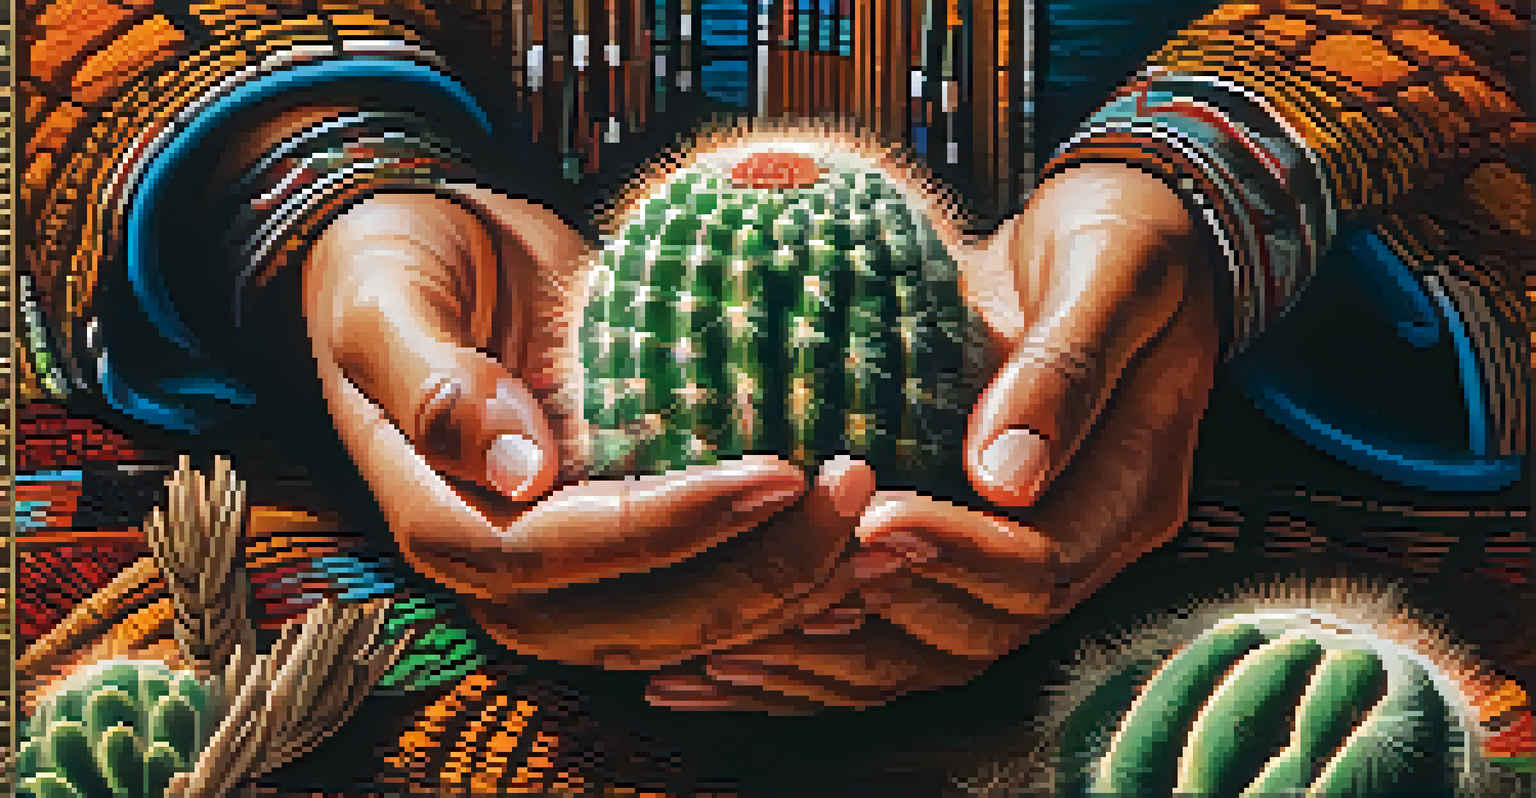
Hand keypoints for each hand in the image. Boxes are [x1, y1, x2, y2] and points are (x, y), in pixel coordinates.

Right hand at [302, 186, 870, 669]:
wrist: (421, 260)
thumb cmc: (391, 271)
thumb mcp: (385, 305)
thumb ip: (436, 386)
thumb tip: (522, 471)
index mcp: (445, 524)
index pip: (564, 554)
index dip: (671, 529)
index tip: (775, 475)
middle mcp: (508, 570)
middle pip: (639, 618)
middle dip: (754, 576)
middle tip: (849, 494)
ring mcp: (568, 568)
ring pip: (684, 622)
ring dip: (785, 586)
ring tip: (871, 516)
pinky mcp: (619, 543)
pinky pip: (702, 585)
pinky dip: (778, 573)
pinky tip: (852, 535)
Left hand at [646, 161, 1221, 710]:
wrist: (1114, 238)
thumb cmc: (1121, 237)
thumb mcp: (1110, 273)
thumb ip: (1065, 367)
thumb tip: (1005, 481)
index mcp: (1129, 489)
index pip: (1043, 566)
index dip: (955, 554)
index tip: (871, 518)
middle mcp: (1083, 542)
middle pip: (983, 626)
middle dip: (882, 606)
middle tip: (788, 579)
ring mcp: (1025, 552)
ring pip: (934, 647)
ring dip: (838, 651)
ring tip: (736, 641)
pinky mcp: (968, 545)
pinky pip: (904, 624)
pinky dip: (830, 642)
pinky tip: (745, 643)